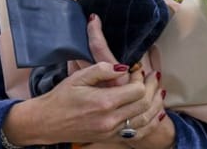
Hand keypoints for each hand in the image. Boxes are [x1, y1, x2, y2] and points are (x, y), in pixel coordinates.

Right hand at [64, 14, 172, 147]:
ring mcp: (111, 131)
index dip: (141, 77)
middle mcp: (110, 119)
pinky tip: (156, 114)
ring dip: (156, 104)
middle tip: (152, 76)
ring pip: (145, 120)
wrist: (48, 122)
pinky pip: (138, 134)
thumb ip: (101, 69)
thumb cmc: (61, 98)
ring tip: (159, 91)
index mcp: (103, 102)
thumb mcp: (78, 77)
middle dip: (152, 88)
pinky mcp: (110, 138)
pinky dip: (151, 123)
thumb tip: (122, 67)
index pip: (137, 90)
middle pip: (144, 104)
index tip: (138, 69)